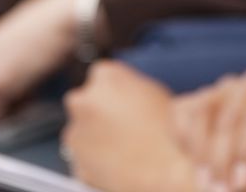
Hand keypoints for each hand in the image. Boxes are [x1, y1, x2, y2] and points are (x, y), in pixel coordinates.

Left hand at [63, 61, 196, 191]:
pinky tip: (121, 163)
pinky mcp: (78, 164)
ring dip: (95, 138)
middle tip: (121, 125)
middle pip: (84, 102)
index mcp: (105, 76)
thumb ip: (128, 86)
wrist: (168, 170)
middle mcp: (83, 101)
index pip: (101, 76)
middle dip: (96, 112)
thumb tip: (121, 91)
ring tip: (126, 147)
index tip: (122, 102)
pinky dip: (96, 162)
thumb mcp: (153, 91)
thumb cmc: (168, 131)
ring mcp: (76, 134)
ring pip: (82, 132)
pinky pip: (85, 159)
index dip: (113, 91)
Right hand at [171, 69, 245, 191]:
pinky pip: (183, 112)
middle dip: (223, 160)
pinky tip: (192, 167)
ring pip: (203, 112)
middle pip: (230, 116)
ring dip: (201, 153)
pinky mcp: (203, 96)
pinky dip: (183, 140)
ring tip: (205, 186)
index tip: (243, 185)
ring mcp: (227, 87)